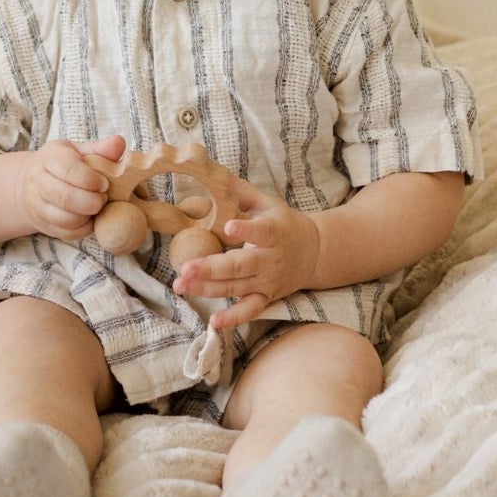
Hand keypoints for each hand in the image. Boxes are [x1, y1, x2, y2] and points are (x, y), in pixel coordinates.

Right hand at [18, 134, 125, 240]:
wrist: (30, 184)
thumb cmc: (62, 164)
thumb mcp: (77, 151)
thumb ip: (100, 148)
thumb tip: (119, 143)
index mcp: (49, 158)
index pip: (68, 169)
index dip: (90, 179)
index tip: (104, 184)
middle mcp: (38, 182)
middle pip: (65, 197)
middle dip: (91, 201)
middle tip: (104, 198)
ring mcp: (38, 206)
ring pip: (65, 219)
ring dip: (87, 216)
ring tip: (97, 206)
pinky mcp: (43, 225)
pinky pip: (66, 233)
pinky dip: (83, 229)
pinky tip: (90, 218)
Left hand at [171, 180, 321, 330]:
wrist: (314, 253)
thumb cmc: (283, 223)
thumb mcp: (268, 203)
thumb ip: (241, 192)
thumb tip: (212, 174)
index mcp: (274, 231)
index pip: (260, 231)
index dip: (246, 230)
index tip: (229, 227)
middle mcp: (270, 259)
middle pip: (240, 266)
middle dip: (211, 269)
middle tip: (185, 269)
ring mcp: (268, 282)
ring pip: (237, 287)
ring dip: (208, 289)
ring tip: (182, 286)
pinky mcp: (267, 298)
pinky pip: (250, 310)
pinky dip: (234, 318)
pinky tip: (214, 322)